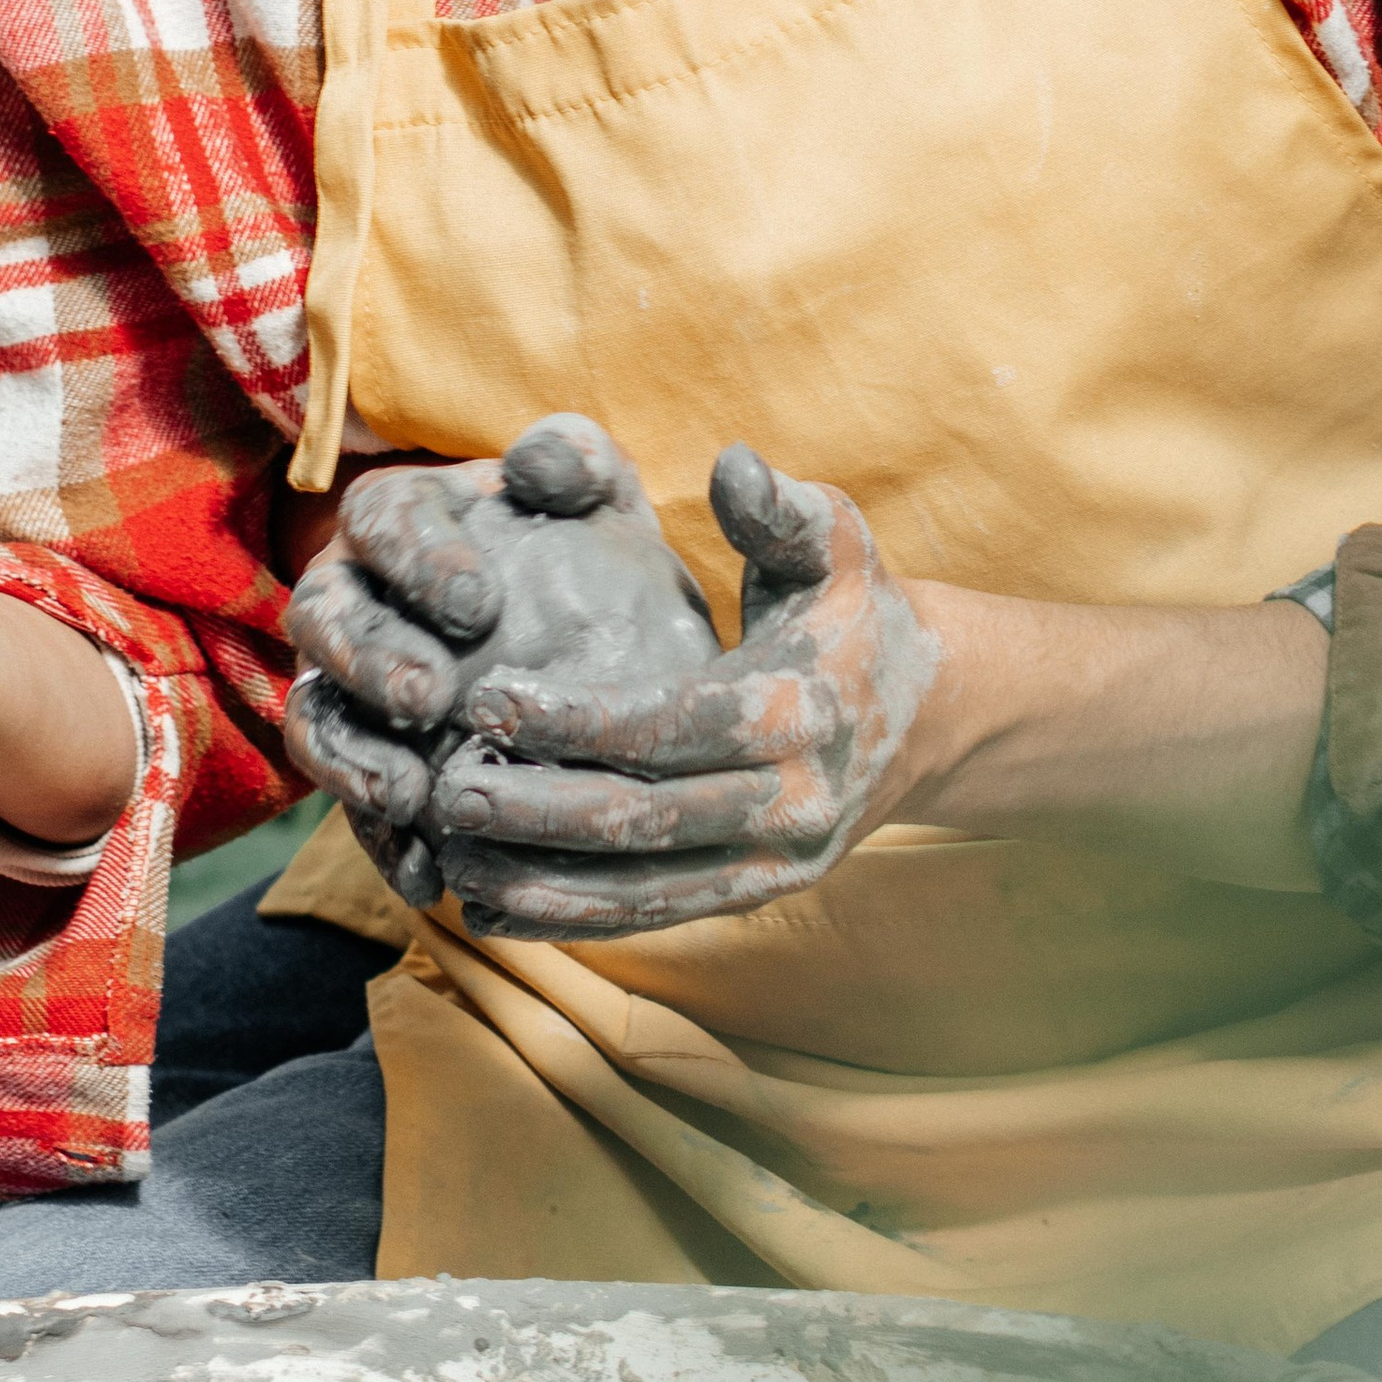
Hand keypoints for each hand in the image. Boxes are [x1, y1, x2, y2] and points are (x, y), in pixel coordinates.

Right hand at [281, 416, 678, 912]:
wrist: (607, 641)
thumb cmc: (593, 550)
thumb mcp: (601, 499)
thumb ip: (575, 462)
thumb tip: (539, 464)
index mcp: (402, 515)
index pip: (382, 519)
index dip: (419, 559)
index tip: (480, 603)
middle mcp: (354, 596)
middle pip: (324, 618)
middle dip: (371, 658)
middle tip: (431, 696)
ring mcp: (348, 688)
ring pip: (317, 718)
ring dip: (353, 761)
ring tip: (412, 796)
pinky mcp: (365, 767)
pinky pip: (349, 806)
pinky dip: (382, 843)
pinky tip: (428, 876)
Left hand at [424, 447, 940, 940]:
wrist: (934, 715)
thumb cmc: (857, 611)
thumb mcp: (834, 545)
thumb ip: (779, 506)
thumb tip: (729, 462)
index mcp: (799, 709)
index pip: (671, 725)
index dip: (576, 721)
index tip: (487, 702)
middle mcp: (793, 801)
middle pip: (648, 821)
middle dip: (539, 812)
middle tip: (446, 789)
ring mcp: (778, 862)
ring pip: (645, 889)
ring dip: (542, 883)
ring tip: (450, 855)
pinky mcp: (758, 894)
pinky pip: (657, 917)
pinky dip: (575, 919)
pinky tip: (492, 909)